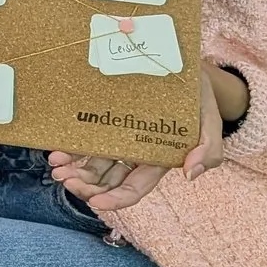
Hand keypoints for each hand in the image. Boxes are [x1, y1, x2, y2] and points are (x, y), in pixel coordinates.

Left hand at [48, 61, 227, 215]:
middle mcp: (135, 152)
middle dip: (86, 185)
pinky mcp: (104, 120)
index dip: (117, 198)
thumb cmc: (198, 96)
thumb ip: (208, 149)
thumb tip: (191, 175)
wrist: (182, 64)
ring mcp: (118, 137)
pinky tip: (56, 149)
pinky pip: (85, 139)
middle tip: (66, 180)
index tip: (97, 202)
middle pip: (108, 179)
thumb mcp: (210, 120)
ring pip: (92, 163)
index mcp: (159, 159)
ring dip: (73, 169)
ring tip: (56, 166)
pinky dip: (70, 148)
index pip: (136, 187)